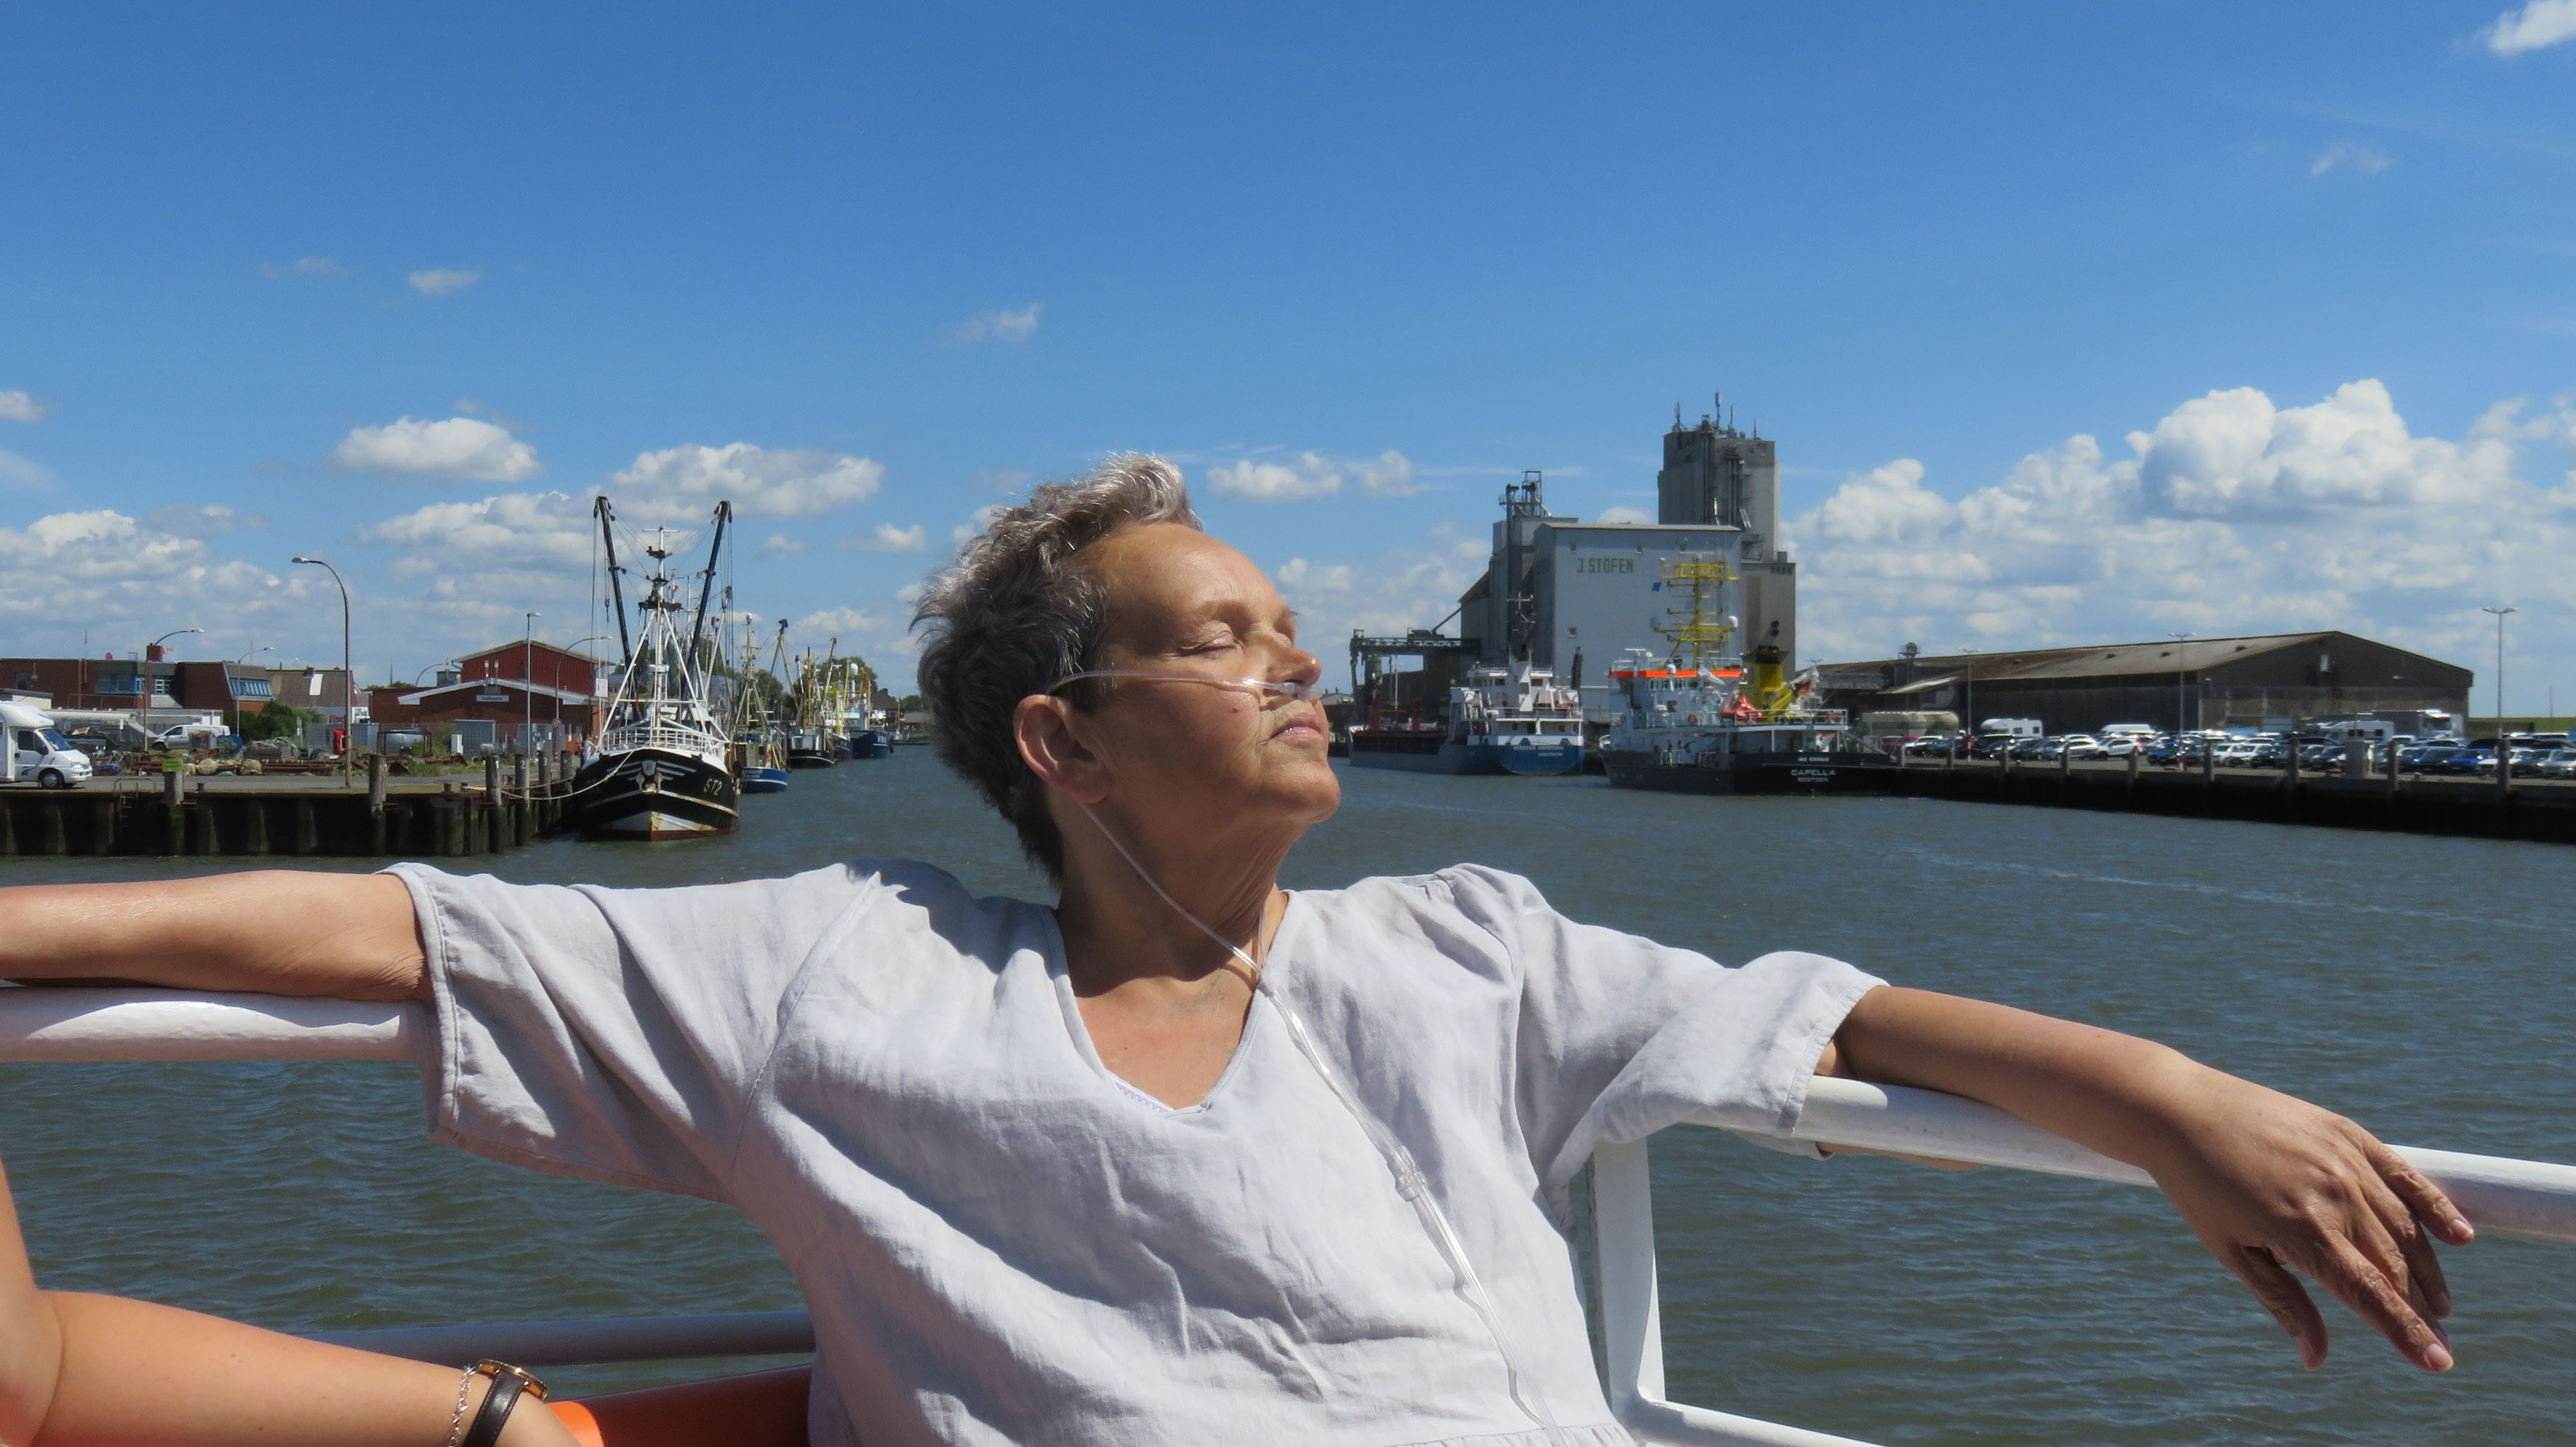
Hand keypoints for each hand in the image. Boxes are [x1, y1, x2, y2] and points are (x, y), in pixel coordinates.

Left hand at [2138, 1068, 2473, 1371]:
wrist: (2181, 1110)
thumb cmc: (2200, 1188)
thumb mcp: (2234, 1252)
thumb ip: (2284, 1303)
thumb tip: (2315, 1360)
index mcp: (2304, 1232)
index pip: (2371, 1294)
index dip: (2407, 1332)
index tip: (2437, 1362)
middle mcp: (2335, 1196)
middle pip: (2393, 1265)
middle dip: (2417, 1307)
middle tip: (2436, 1338)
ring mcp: (2346, 1162)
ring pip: (2404, 1226)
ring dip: (2426, 1268)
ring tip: (2439, 1304)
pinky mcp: (2348, 1134)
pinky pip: (2405, 1176)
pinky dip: (2435, 1207)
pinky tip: (2460, 1236)